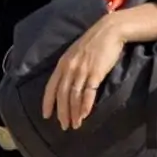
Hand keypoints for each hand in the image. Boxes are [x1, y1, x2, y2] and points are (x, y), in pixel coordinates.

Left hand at [42, 15, 125, 129]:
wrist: (110, 30)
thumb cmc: (94, 42)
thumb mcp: (76, 53)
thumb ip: (70, 66)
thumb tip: (68, 84)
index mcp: (63, 63)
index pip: (51, 86)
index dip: (48, 102)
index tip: (46, 116)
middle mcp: (70, 68)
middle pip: (63, 95)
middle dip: (62, 112)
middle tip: (64, 126)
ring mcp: (82, 70)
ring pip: (74, 96)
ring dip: (74, 113)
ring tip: (76, 124)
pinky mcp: (96, 73)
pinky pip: (88, 92)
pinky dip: (85, 105)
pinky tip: (85, 115)